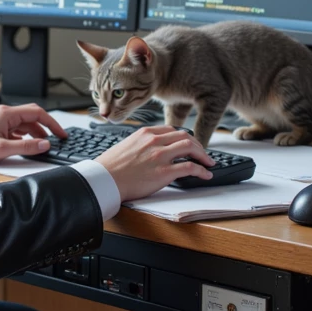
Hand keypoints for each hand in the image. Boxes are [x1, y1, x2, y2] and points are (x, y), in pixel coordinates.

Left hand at [0, 104, 66, 165]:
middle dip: (46, 127)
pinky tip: (26, 145)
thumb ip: (25, 147)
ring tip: (43, 144)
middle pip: (32, 116)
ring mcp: (0, 120)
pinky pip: (16, 129)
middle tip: (57, 138)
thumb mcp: (1, 149)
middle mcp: (4, 114)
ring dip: (35, 133)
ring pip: (24, 123)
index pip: (37, 112)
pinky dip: (24, 136)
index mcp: (7, 114)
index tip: (61, 134)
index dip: (52, 123)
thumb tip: (44, 144)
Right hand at [96, 125, 213, 203]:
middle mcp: (154, 141)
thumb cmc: (110, 167)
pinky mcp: (164, 172)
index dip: (184, 137)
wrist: (103, 180)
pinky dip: (202, 170)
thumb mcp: (126, 146)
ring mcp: (160, 156)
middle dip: (198, 145)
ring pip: (191, 148)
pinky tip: (205, 174)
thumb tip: (149, 150)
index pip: (172, 130)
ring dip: (203, 155)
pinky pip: (190, 168)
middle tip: (203, 153)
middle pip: (185, 136)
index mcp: (145, 133)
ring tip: (208, 162)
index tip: (189, 144)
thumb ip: (141, 144)